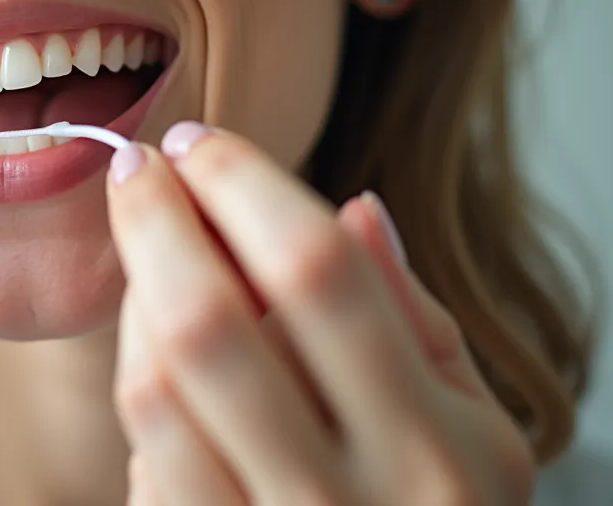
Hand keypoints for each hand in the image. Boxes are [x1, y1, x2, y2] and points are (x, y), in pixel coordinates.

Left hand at [106, 122, 533, 504]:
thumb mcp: (479, 432)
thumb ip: (418, 323)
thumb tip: (353, 208)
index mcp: (439, 449)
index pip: (319, 273)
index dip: (241, 186)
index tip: (198, 142)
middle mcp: (351, 502)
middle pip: (210, 322)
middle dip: (155, 222)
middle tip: (135, 168)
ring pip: (154, 391)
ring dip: (133, 301)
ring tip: (148, 256)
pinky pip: (140, 458)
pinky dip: (137, 382)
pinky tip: (152, 346)